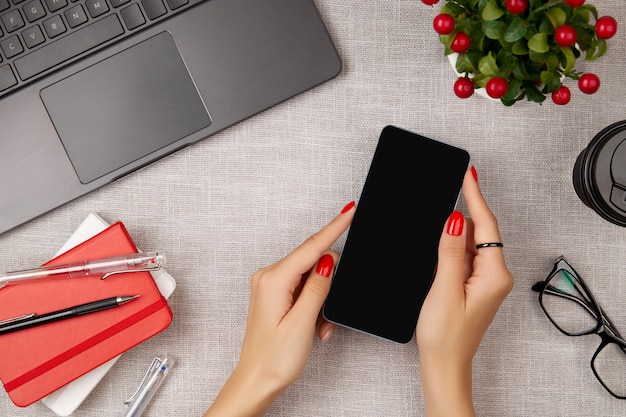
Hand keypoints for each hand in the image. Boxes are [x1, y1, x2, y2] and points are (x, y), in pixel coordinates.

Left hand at [204, 202, 355, 416]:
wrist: (256, 381)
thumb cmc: (273, 359)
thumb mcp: (302, 323)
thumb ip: (317, 288)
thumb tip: (328, 260)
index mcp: (273, 280)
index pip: (311, 247)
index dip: (334, 227)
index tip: (349, 209)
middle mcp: (268, 277)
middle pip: (313, 262)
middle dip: (330, 284)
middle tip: (329, 316)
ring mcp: (270, 284)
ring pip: (311, 277)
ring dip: (322, 300)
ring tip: (318, 328)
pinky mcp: (275, 293)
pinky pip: (303, 287)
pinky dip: (314, 303)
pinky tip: (314, 324)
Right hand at [416, 167, 513, 416]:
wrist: (444, 364)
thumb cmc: (444, 336)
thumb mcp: (444, 289)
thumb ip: (451, 251)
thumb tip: (455, 219)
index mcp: (494, 275)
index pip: (486, 226)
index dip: (475, 197)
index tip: (468, 174)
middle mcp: (495, 276)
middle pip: (480, 232)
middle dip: (462, 217)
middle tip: (449, 201)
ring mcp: (485, 281)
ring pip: (471, 244)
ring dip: (454, 238)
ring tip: (439, 243)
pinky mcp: (474, 286)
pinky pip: (465, 258)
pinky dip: (452, 251)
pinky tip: (439, 257)